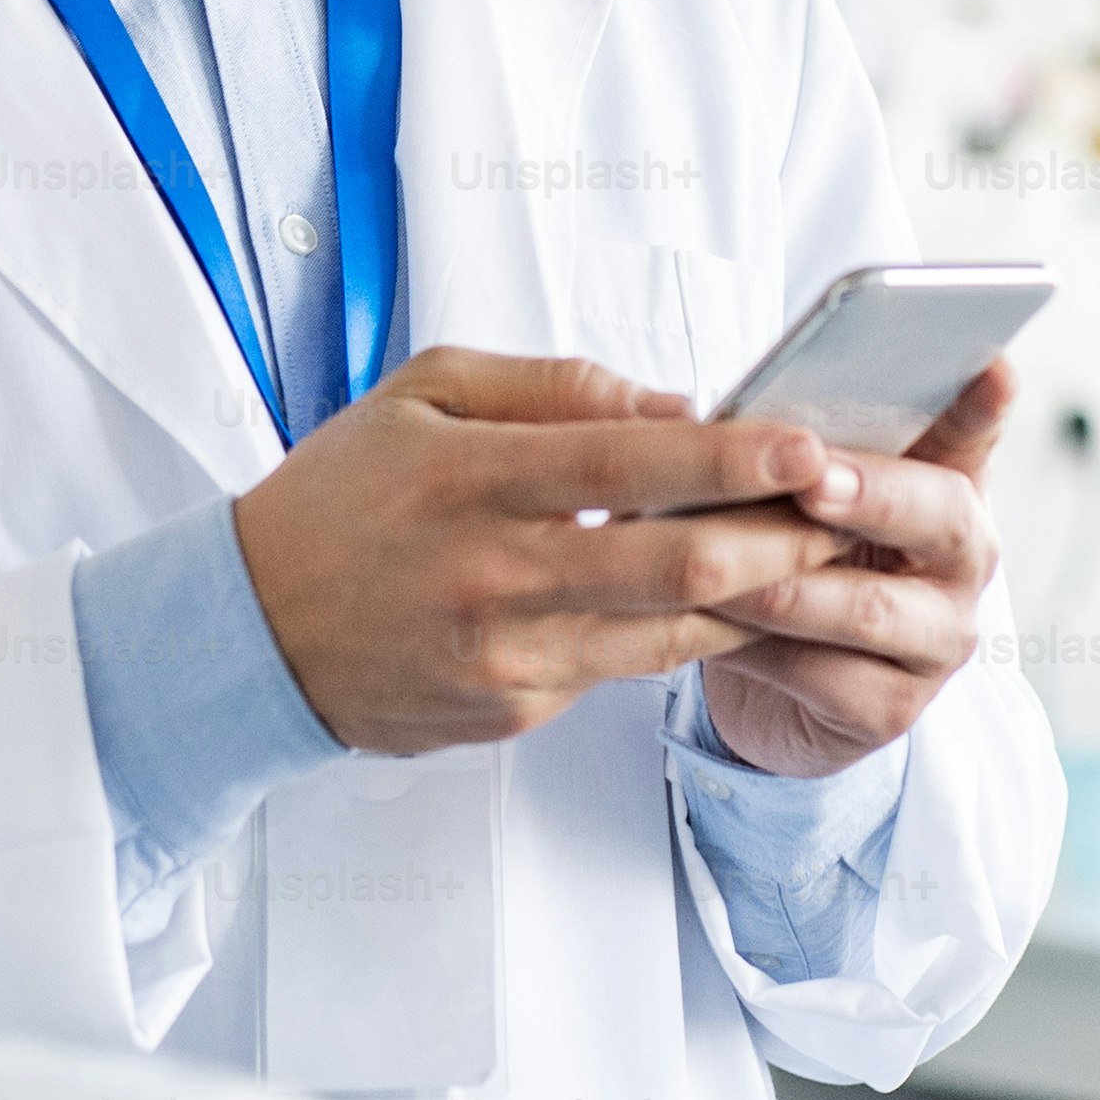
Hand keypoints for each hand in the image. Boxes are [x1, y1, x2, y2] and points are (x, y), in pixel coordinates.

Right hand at [231, 348, 867, 754]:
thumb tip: (671, 405)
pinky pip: (622, 667)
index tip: (806, 443)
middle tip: (848, 511)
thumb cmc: (342, 495)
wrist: (252, 634)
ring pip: (669, 631)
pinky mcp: (515, 712)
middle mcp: (492, 575)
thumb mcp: (422, 395)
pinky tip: (726, 602)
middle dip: (780, 540)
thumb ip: (551, 387)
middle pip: (674, 565)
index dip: (729, 459)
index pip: (625, 463)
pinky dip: (682, 633)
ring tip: (816, 556)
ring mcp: (507, 657)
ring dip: (756, 597)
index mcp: (468, 479)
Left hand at [695, 359, 1011, 778]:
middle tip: (810, 479)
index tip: (991, 365)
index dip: (982, 402)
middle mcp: (963, 558)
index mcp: (945, 481)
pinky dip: (753, 647)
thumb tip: (708, 416)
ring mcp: (939, 637)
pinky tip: (702, 626)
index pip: (972, 430)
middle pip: (942, 513)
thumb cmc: (788, 556)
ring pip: (870, 607)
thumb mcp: (791, 495)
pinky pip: (821, 675)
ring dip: (786, 583)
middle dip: (872, 492)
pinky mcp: (893, 708)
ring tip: (710, 558)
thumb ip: (784, 455)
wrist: (774, 682)